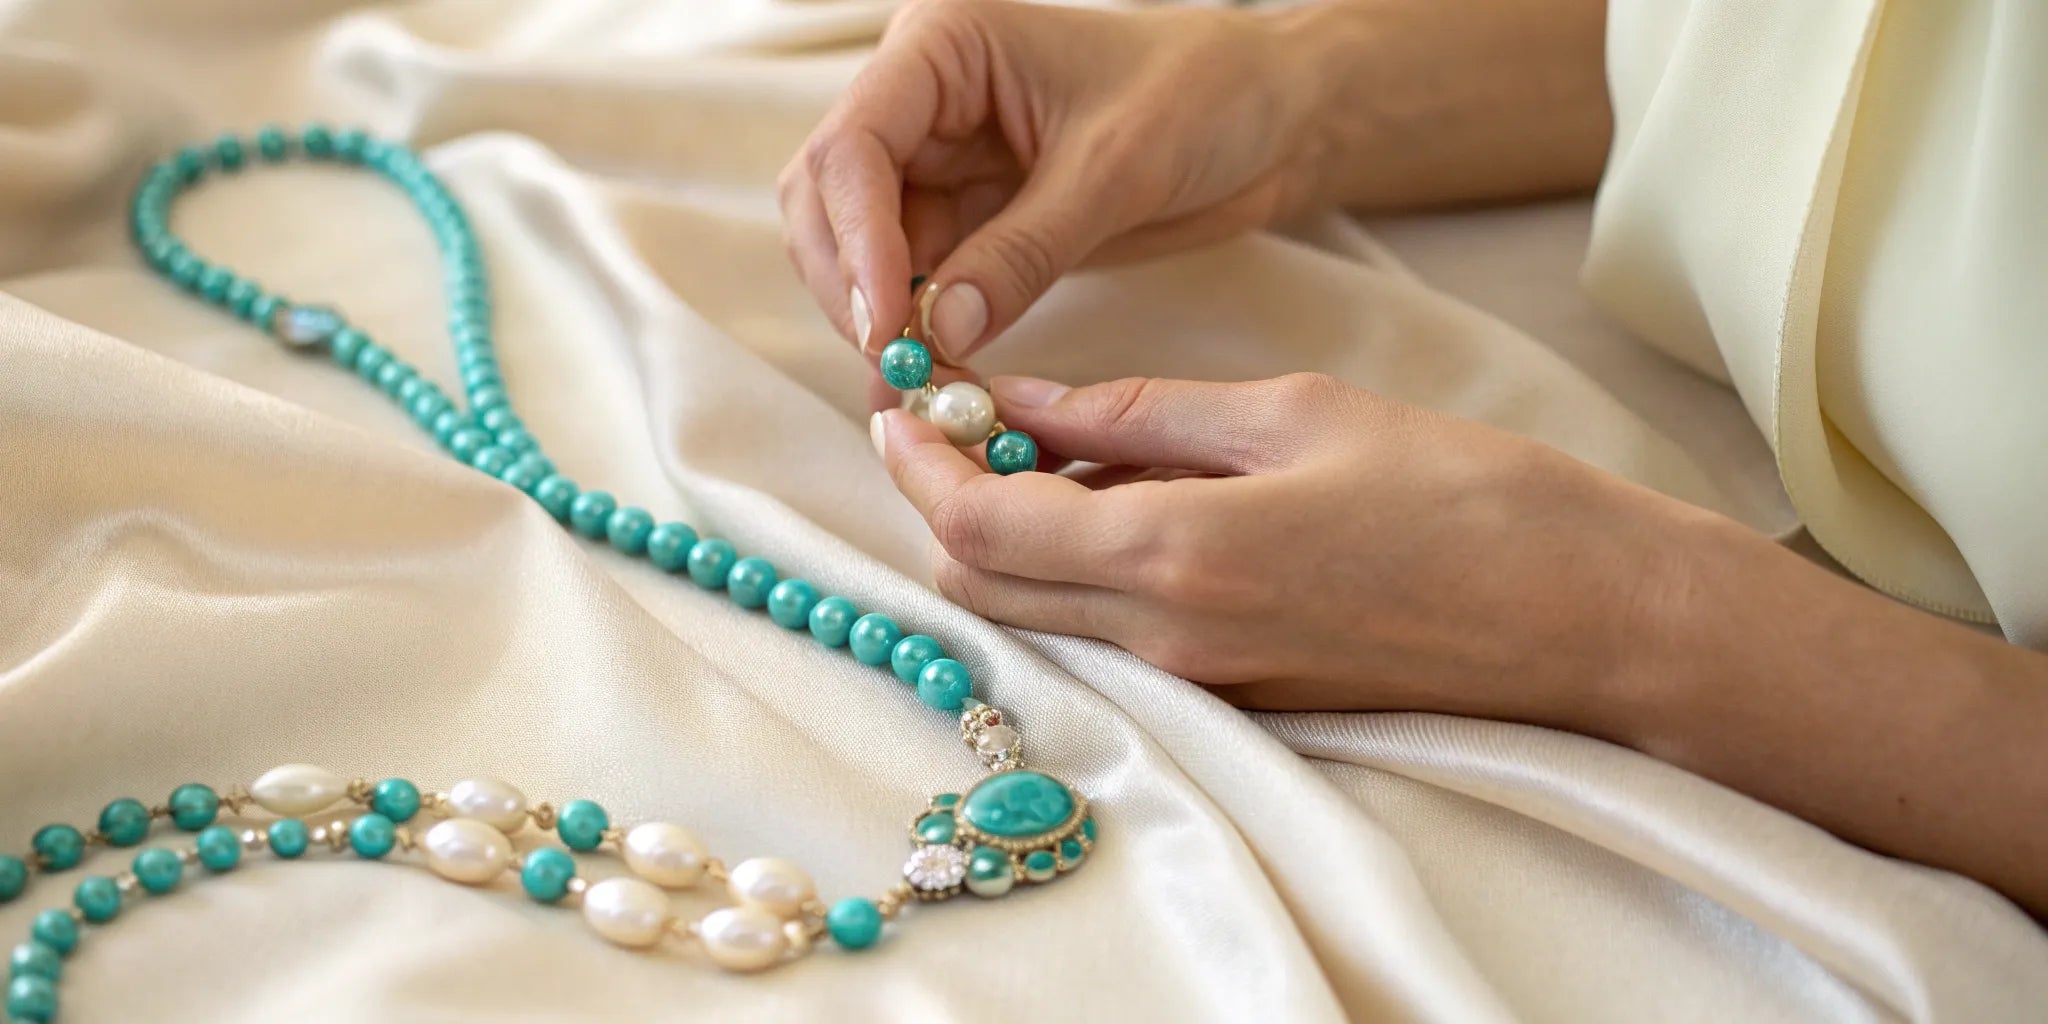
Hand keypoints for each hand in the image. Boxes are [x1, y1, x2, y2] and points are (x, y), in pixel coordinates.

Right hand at [780, 0, 1328, 393]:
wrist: (1268, 118)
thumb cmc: (1203, 98)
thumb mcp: (1116, 170)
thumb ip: (1023, 250)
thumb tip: (941, 330)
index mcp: (943, 48)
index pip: (855, 146)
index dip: (857, 241)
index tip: (886, 323)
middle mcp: (921, 101)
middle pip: (831, 202)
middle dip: (853, 288)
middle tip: (896, 372)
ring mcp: (939, 164)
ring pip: (860, 252)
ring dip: (879, 321)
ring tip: (921, 390)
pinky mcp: (970, 222)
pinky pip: (917, 284)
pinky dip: (920, 334)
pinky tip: (937, 384)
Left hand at [871, 372, 1702, 731]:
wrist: (1580, 615)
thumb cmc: (1461, 496)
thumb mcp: (1293, 413)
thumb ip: (1143, 412)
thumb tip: (1030, 401)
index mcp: (1176, 554)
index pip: (982, 526)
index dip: (921, 466)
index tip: (901, 408)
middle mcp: (1168, 639)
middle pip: (986, 586)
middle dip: (949, 505)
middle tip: (972, 424)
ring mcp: (1199, 684)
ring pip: (1042, 617)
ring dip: (1012, 540)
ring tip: (1052, 451)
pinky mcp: (1233, 702)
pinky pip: (1110, 639)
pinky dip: (1079, 575)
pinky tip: (1120, 506)